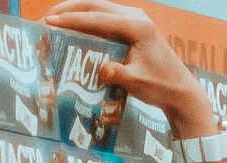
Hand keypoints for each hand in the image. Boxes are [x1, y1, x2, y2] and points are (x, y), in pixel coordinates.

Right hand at [44, 0, 213, 130]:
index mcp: (137, 26)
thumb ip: (119, 75)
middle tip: (46, 18)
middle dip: (69, 10)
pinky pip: (105, 19)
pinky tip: (72, 28)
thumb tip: (102, 70)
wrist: (180, 90)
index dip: (72, 20)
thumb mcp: (137, 83)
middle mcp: (136, 18)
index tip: (50, 22)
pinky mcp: (133, 28)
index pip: (97, 19)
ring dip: (76, 12)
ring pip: (99, 9)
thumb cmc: (161, 86)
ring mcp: (135, 20)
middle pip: (95, 5)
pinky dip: (87, 21)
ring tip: (54, 20)